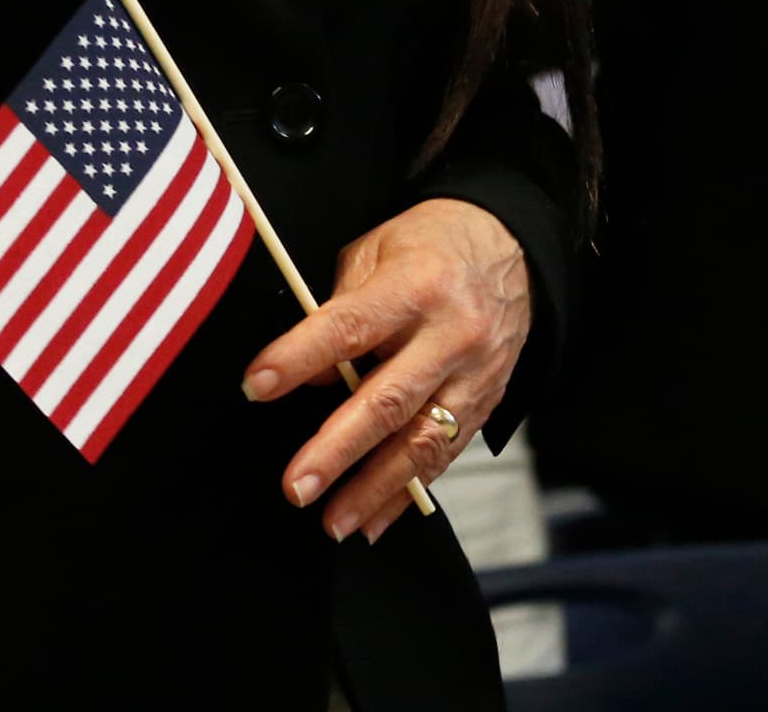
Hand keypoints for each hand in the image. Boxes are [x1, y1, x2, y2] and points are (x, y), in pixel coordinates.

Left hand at [244, 198, 531, 543]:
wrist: (511, 245)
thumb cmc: (431, 245)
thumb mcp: (376, 252)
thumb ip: (339, 311)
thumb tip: (310, 376)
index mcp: (417, 285)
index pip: (350, 327)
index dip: (300, 358)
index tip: (256, 386)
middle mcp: (452, 332)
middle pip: (390, 400)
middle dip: (338, 450)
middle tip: (296, 486)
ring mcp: (475, 372)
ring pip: (422, 441)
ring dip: (374, 488)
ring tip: (333, 522)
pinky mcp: (487, 400)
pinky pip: (445, 456)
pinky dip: (407, 492)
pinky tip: (373, 520)